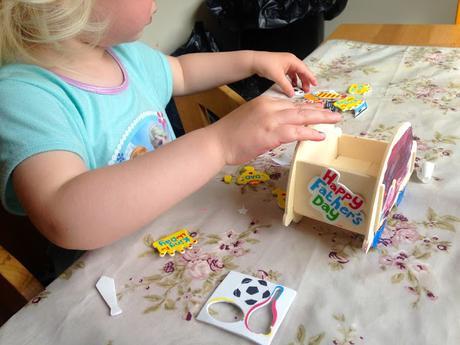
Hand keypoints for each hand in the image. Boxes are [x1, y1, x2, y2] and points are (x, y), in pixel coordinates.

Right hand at [209, 96, 340, 164]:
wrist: (217, 142)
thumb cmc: (229, 134)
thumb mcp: (249, 118)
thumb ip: (264, 118)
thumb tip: (278, 126)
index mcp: (264, 102)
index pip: (290, 103)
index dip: (306, 106)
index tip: (318, 108)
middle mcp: (270, 107)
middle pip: (300, 107)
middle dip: (319, 110)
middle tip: (334, 112)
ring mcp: (272, 119)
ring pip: (302, 117)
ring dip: (321, 118)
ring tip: (334, 120)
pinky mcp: (272, 134)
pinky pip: (297, 132)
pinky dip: (310, 133)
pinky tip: (321, 135)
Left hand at [252, 51, 316, 96]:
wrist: (255, 61)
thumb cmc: (266, 64)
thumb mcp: (277, 76)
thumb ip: (286, 86)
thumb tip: (292, 94)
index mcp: (292, 60)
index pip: (305, 69)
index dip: (310, 77)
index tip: (315, 84)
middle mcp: (290, 61)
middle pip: (301, 72)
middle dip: (305, 81)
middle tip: (307, 90)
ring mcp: (285, 65)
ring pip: (296, 74)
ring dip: (298, 81)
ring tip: (300, 89)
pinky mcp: (281, 69)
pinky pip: (289, 75)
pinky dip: (292, 81)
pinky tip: (291, 86)